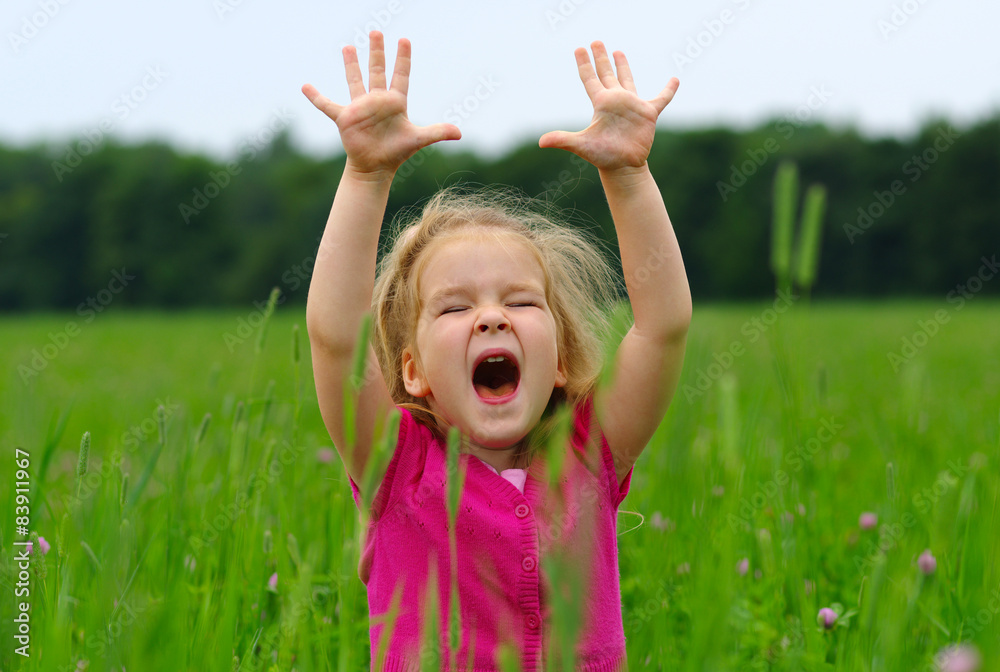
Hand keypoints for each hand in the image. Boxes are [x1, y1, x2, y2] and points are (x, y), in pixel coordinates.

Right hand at [302, 32, 460, 177]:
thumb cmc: (396, 153)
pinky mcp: (345, 117)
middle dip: (377, 51)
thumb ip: (437, 132)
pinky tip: (305, 86)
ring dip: (351, 64)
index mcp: (395, 102)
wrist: (375, 168)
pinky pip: (327, 105)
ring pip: (355, 80)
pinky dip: (316, 97)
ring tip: (348, 46)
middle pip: (377, 70)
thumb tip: (459, 133)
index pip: (401, 75)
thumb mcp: (418, 139)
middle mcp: (377, 100)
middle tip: (377, 31)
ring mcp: (360, 107)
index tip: (405, 40)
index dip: (403, 58)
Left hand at [539, 42, 677, 170]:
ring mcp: (632, 105)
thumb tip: (541, 142)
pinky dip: (669, 90)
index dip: (584, 63)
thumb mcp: (582, 145)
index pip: (590, 78)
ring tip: (618, 51)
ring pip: (628, 80)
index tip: (579, 48)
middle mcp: (615, 101)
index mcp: (601, 103)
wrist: (623, 167)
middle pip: (606, 74)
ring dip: (623, 66)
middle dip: (601, 58)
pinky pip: (661, 98)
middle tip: (596, 41)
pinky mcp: (648, 113)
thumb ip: (563, 140)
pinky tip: (675, 79)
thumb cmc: (602, 156)